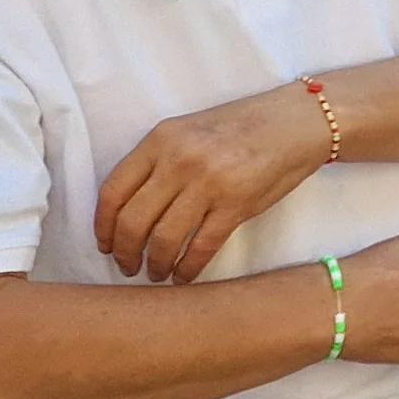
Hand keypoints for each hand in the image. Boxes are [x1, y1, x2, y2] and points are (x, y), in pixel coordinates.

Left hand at [94, 80, 325, 282]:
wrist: (295, 122)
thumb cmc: (241, 126)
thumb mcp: (189, 131)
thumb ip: (158, 161)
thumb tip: (129, 209)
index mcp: (161, 139)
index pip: (113, 190)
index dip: (103, 226)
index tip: (105, 244)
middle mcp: (180, 159)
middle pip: (133, 221)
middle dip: (126, 254)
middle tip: (129, 267)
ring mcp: (209, 183)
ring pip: (164, 239)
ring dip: (156, 265)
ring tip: (157, 273)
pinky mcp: (237, 204)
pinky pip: (202, 247)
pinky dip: (188, 269)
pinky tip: (185, 276)